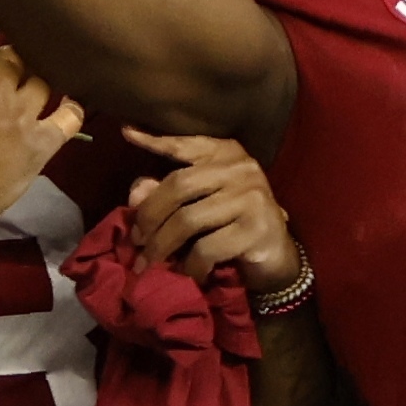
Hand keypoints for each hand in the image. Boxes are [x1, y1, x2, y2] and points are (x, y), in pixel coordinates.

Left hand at [108, 124, 295, 298]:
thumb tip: (135, 194)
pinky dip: (190, 265)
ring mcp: (251, 197)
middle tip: (135, 240)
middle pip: (179, 185)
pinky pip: (206, 248)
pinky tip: (189, 272)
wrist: (278, 257)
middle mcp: (241, 168)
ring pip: (188, 220)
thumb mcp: (200, 205)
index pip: (186, 145)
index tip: (127, 133)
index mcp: (227, 154)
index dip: (156, 141)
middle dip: (149, 216)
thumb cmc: (233, 226)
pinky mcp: (256, 228)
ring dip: (161, 245)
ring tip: (150, 261)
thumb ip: (166, 193)